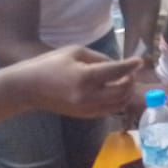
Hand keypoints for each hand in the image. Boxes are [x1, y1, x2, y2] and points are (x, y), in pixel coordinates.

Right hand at [16, 46, 142, 117]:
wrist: (28, 88)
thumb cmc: (49, 64)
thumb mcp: (75, 52)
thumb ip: (99, 58)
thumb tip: (118, 65)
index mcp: (85, 76)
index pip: (117, 71)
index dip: (131, 65)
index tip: (139, 61)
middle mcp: (88, 96)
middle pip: (122, 91)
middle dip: (130, 80)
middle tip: (130, 72)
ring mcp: (87, 108)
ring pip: (119, 104)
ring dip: (126, 93)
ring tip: (125, 82)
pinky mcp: (85, 116)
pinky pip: (109, 110)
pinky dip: (117, 101)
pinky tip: (115, 92)